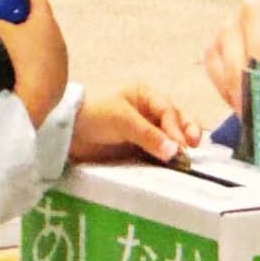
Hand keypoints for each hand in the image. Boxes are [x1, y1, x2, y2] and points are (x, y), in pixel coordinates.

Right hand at [0, 0, 68, 127]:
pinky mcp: (60, 86)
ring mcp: (62, 65)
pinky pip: (45, 70)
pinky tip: (16, 78)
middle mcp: (59, 41)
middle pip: (41, 25)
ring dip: (28, 50)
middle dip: (22, 26)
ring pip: (44, 49)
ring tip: (7, 60)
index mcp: (46, 22)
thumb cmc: (7, 60)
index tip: (2, 7)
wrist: (22, 102)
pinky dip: (33, 70)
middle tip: (1, 33)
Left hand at [70, 84, 204, 163]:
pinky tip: (173, 165)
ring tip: (186, 158)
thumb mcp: (122, 120)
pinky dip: (166, 157)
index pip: (168, 111)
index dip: (176, 128)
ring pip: (170, 137)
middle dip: (186, 132)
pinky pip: (157, 151)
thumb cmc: (94, 115)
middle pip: (176, 121)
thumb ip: (148, 135)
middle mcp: (148, 111)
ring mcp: (144, 130)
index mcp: (145, 95)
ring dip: (179, 146)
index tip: (181, 146)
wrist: (66, 132)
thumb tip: (175, 151)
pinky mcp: (138, 147)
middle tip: (193, 147)